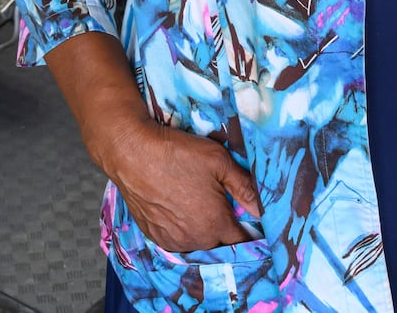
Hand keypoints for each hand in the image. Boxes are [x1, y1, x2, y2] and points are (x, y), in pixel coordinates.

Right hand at [98, 117, 261, 252]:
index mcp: (215, 224)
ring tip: (197, 205)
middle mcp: (195, 239)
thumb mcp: (219, 161)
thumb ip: (245, 188)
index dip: (249, 233)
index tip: (249, 222)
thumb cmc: (176, 153)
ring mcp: (172, 240)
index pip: (242, 243)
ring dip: (202, 231)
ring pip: (197, 243)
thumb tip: (263, 208)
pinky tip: (179, 209)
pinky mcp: (154, 235)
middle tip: (222, 207)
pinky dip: (181, 230)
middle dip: (225, 230)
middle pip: (219, 244)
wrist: (132, 152)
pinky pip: (176, 240)